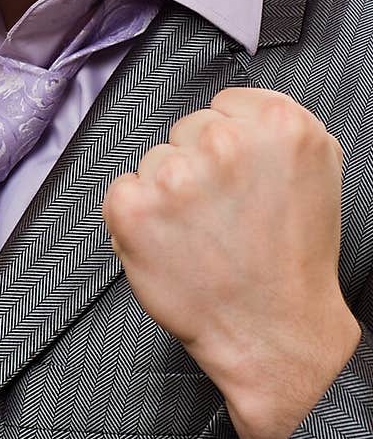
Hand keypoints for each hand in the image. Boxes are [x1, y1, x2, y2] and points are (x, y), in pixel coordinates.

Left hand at [102, 86, 361, 438]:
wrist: (274, 333)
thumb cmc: (293, 260)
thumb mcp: (316, 170)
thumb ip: (275, 128)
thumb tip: (239, 110)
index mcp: (278, 123)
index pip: (223, 105)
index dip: (230, 147)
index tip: (239, 179)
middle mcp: (224, 141)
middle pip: (187, 130)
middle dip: (199, 167)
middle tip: (224, 215)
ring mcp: (175, 174)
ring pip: (155, 161)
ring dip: (169, 194)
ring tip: (202, 235)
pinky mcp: (134, 207)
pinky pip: (122, 191)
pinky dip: (137, 218)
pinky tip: (171, 244)